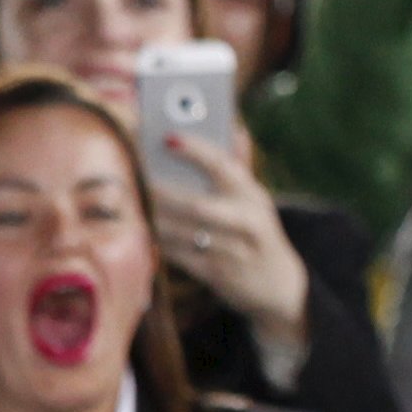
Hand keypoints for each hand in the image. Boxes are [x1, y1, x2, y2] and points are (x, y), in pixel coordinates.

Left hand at [151, 137, 310, 339]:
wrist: (279, 286)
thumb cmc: (256, 230)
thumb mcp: (256, 198)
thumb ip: (239, 164)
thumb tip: (233, 125)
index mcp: (254, 196)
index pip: (225, 167)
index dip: (196, 151)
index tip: (167, 137)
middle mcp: (247, 223)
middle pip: (198, 205)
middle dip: (163, 192)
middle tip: (138, 177)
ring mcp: (233, 252)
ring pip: (183, 233)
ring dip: (155, 217)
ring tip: (132, 200)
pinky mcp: (218, 275)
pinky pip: (180, 256)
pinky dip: (160, 241)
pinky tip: (144, 227)